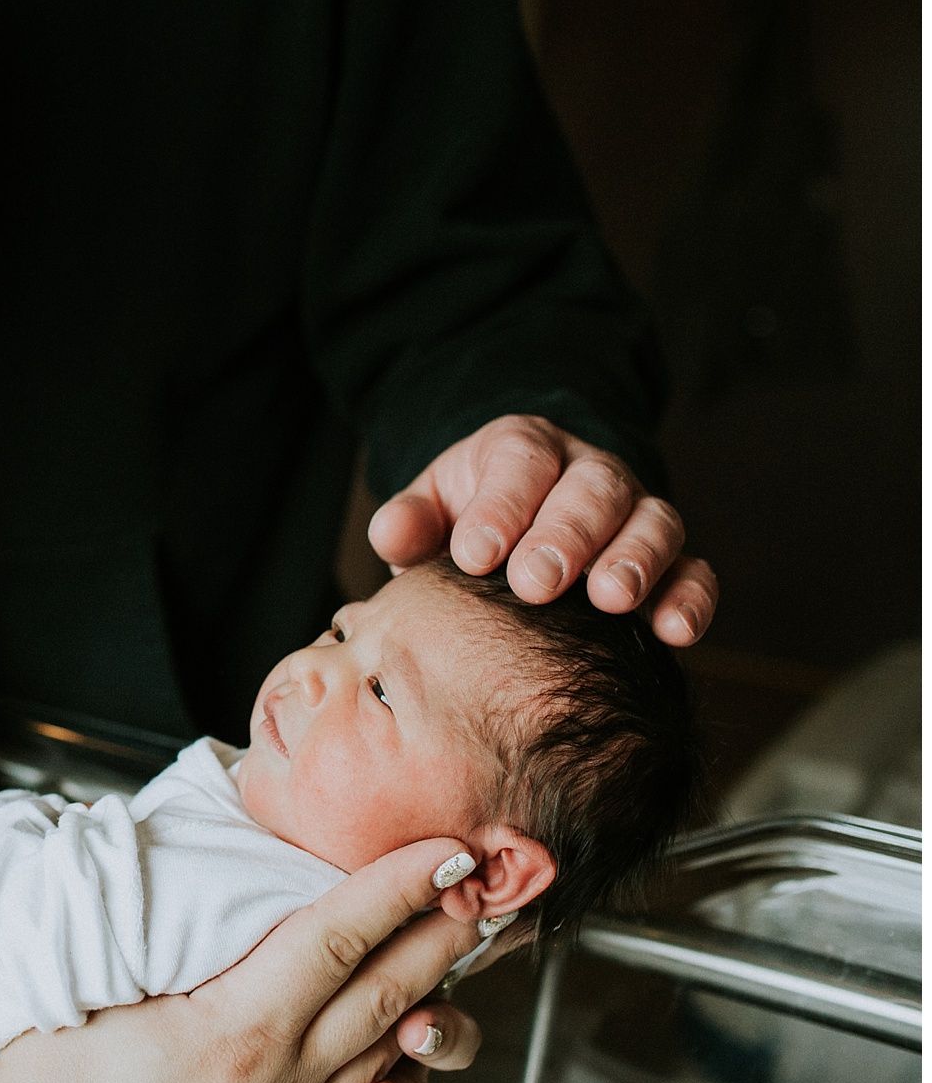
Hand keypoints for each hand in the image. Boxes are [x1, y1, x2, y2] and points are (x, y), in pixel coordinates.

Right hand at [0, 839, 485, 1082]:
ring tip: (465, 954)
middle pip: (386, 992)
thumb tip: (169, 871)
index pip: (336, 938)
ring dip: (437, 997)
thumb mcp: (77, 1002)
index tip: (443, 848)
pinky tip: (412, 1047)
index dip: (397, 887)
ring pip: (391, 1054)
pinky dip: (401, 1070)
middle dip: (446, 932)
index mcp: (233, 1033)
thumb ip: (134, 939)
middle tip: (493, 885)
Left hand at [367, 415, 717, 645]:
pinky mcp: (669, 560)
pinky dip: (689, 598)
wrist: (516, 529)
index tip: (475, 555)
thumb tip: (390, 533)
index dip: (501, 506)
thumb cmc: (467, 524)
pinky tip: (675, 632)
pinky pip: (693, 571)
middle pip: (593, 490)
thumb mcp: (431, 510)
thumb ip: (409, 522)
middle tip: (536, 583)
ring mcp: (636, 514)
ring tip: (611, 599)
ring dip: (635, 560)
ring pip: (653, 522)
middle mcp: (589, 472)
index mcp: (524, 449)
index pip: (520, 463)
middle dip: (565, 536)